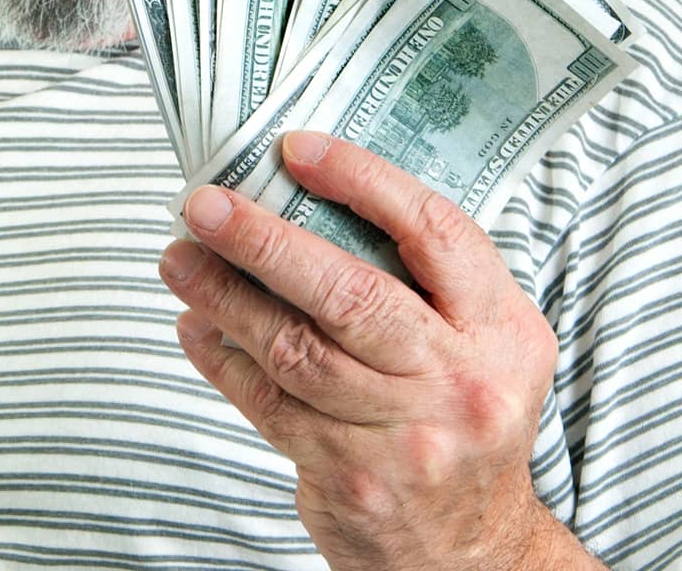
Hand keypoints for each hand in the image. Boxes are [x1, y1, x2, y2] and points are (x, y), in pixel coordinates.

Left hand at [158, 131, 587, 570]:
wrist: (474, 550)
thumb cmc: (465, 414)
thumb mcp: (484, 338)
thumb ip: (425, 273)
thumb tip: (309, 192)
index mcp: (501, 328)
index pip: (432, 231)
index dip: (360, 180)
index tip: (295, 149)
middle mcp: (459, 381)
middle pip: (350, 294)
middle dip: (264, 242)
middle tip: (204, 206)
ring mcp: (405, 437)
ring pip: (296, 351)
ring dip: (224, 297)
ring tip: (180, 258)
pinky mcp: (351, 478)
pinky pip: (271, 405)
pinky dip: (222, 361)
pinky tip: (195, 326)